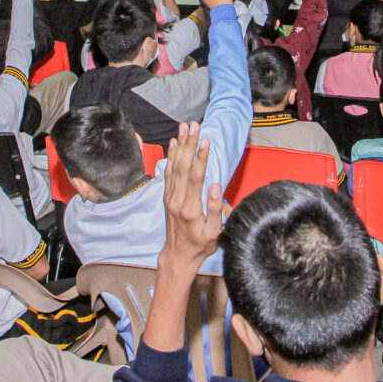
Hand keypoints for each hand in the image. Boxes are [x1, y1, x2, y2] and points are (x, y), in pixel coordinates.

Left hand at [160, 122, 226, 266]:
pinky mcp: (167, 196)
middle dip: (189, 144)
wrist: (178, 255)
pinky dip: (170, 156)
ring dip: (180, 146)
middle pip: (182, 167)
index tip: (206, 140)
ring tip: (184, 127)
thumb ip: (215, 210)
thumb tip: (215, 186)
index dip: (200, 157)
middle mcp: (177, 201)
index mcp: (190, 209)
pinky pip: (168, 172)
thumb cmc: (200, 245)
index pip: (195, 177)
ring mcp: (169, 198)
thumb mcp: (214, 233)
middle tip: (194, 125)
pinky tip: (174, 143)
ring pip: (174, 167)